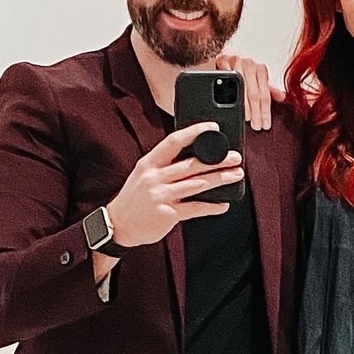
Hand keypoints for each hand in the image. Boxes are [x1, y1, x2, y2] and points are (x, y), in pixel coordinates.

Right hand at [107, 122, 242, 247]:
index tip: (213, 128)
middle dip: (217, 160)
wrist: (118, 225)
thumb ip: (164, 165)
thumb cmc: (135, 199)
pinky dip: (211, 206)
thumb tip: (195, 157)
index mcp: (149, 163)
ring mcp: (161, 196)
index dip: (195, 132)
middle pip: (191, 164)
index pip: (174, 141)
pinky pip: (194, 208)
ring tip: (236, 175)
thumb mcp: (144, 175)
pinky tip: (223, 205)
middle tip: (235, 157)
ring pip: (197, 184)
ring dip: (220, 179)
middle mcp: (154, 177)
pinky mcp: (167, 214)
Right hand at [216, 52, 283, 130]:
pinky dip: (227, 90)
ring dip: (244, 105)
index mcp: (260, 68)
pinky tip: (229, 101)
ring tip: (247, 118)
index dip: (265, 111)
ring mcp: (236, 61)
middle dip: (256, 112)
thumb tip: (283, 97)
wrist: (226, 52)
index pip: (265, 94)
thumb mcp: (258, 79)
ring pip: (241, 87)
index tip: (265, 125)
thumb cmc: (244, 68)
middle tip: (257, 126)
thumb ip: (269, 89)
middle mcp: (250, 63)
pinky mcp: (222, 60)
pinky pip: (226, 77)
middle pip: (254, 93)